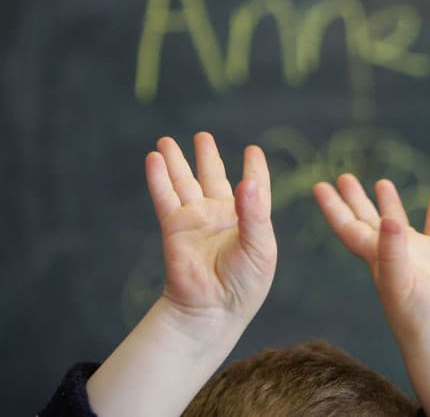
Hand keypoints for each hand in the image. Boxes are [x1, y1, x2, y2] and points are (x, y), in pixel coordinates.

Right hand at [86, 133, 276, 416]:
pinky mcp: (175, 228)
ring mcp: (196, 221)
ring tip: (166, 140)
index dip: (254, 169)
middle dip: (207, 157)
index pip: (254, 188)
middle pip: (213, 178)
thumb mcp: (260, 247)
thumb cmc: (245, 283)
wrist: (213, 309)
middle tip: (203, 135)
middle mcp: (221, 217)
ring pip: (185, 183)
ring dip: (177, 162)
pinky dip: (159, 178)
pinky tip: (154, 159)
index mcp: (250, 220)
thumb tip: (248, 182)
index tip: (253, 150)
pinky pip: (166, 197)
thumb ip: (254, 214)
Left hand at [314, 175, 429, 416]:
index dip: (333, 207)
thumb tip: (390, 219)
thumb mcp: (399, 283)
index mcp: (376, 258)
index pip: (349, 227)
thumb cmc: (418, 317)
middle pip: (369, 220)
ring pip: (400, 222)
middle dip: (355, 199)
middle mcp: (394, 253)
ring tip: (382, 182)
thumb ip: (393, 251)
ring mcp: (420, 254)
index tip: (319, 186)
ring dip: (390, 203)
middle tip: (343, 176)